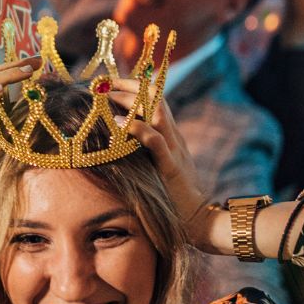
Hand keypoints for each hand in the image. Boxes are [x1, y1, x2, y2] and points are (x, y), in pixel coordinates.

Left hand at [112, 81, 208, 235]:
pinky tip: (118, 123)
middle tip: (104, 84)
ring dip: (130, 100)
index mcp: (172, 136)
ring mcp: (175, 150)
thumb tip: (118, 145)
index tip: (110, 83)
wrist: (200, 220)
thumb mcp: (160, 168)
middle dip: (129, 86)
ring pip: (157, 112)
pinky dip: (136, 128)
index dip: (134, 86)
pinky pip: (156, 141)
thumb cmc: (175, 198)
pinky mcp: (171, 166)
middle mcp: (174, 137)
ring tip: (107, 96)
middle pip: (157, 97)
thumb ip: (147, 154)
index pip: (156, 99)